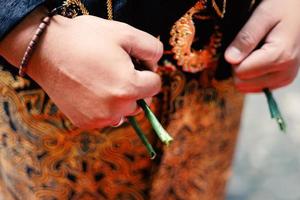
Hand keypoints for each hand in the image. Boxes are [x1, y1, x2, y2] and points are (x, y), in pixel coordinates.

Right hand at [0, 7, 162, 128]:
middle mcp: (116, 109)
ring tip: (103, 79)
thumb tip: (157, 65)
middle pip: (142, 100)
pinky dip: (105, 107)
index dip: (147, 70)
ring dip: (122, 98)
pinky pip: (107, 117)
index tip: (132, 61)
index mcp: (129, 88)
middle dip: (136, 86)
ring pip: (125, 111)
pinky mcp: (85, 123)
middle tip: (117, 69)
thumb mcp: (125, 33)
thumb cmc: (85, 38)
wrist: (45, 50)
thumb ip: (153, 48)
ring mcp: (100, 119)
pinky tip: (92, 90)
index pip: (155, 85)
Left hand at [225, 0, 299, 92]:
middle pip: (242, 83)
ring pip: (247, 87)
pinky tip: (259, 59)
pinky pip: (254, 87)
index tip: (242, 43)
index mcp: (280, 57)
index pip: (240, 72)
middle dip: (238, 66)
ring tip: (255, 51)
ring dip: (245, 70)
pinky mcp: (281, 82)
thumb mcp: (263, 15)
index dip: (235, 58)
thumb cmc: (283, 9)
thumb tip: (230, 59)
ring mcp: (284, 80)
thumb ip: (246, 38)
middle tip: (248, 47)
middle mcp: (284, 74)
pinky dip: (252, 74)